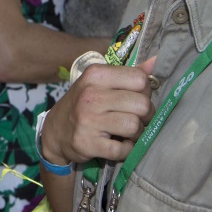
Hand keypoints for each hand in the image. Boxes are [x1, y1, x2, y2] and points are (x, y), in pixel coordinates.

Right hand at [42, 57, 156, 164]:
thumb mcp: (99, 84)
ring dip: (137, 134)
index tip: (134, 99)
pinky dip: (126, 150)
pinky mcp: (87, 143)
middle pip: (142, 105)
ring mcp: (88, 119)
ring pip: (135, 126)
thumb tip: (156, 61)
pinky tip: (118, 144)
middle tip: (135, 118)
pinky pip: (123, 149)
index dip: (145, 92)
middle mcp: (90, 95)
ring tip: (127, 132)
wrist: (55, 131)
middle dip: (146, 115)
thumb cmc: (84, 105)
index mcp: (96, 76)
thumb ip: (128, 74)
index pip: (140, 79)